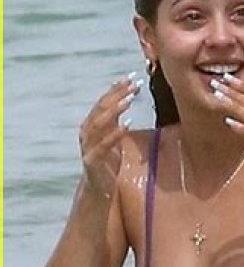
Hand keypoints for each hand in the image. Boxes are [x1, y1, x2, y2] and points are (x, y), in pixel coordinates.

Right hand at [79, 76, 139, 198]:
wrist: (99, 189)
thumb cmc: (108, 160)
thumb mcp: (112, 136)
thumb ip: (115, 118)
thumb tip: (127, 95)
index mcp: (91, 124)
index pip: (103, 101)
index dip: (116, 89)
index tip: (130, 77)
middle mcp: (86, 132)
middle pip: (101, 108)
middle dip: (116, 95)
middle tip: (133, 84)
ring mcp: (88, 146)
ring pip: (99, 123)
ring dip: (114, 109)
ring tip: (130, 99)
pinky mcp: (92, 161)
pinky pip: (103, 145)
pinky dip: (114, 134)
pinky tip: (127, 124)